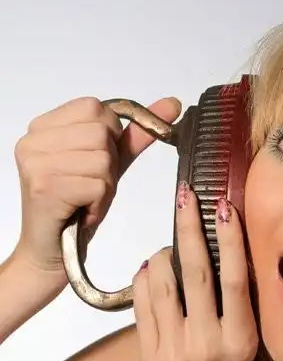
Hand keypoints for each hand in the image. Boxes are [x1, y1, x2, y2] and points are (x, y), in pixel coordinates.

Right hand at [13, 95, 180, 278]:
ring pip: (103, 159)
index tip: (95, 164)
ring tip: (86, 202)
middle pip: (102, 132)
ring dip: (105, 187)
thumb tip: (171, 106)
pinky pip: (98, 184)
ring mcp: (36, 162)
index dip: (110, 137)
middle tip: (90, 189)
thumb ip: (135, 135)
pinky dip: (99, 203)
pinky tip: (84, 213)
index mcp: (43, 127)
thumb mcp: (108, 166)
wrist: (50, 254)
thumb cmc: (76, 209)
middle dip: (108, 166)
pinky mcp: (45, 187)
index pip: (96, 107)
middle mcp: (33, 140)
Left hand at [132, 183, 257, 360]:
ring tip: (168, 247)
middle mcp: (210, 344)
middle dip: (190, 227)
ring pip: (163, 283)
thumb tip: (221, 266)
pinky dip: (145, 280)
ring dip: (163, 254)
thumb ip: (236, 318)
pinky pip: (143, 304)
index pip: (236, 280)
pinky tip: (150, 273)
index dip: (229, 240)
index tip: (223, 208)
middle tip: (185, 195)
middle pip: (198, 272)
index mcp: (241, 343)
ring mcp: (176, 351)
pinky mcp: (149, 357)